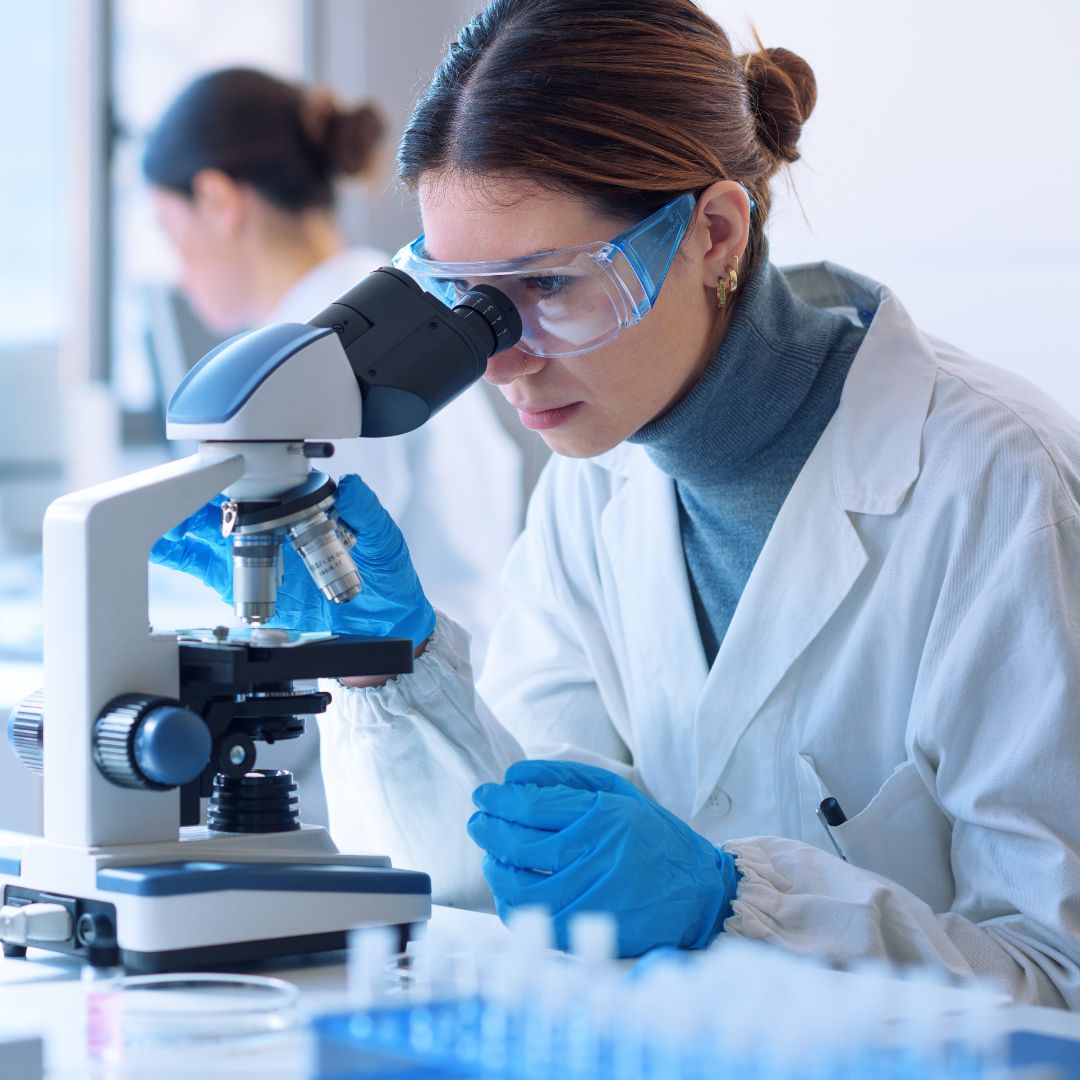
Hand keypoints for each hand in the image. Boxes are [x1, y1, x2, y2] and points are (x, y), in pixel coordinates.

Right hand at [150, 474, 435, 645]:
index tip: (211, 470)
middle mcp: (271, 526)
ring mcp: (253, 554)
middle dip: (186, 494)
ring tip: (148, 516)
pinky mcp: (242, 585)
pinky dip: (177, 555)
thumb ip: (369, 515)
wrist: (386, 625)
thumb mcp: (385, 542)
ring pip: (202, 531)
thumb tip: (351, 488)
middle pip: (220, 503)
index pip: (259, 483)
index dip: (232, 473)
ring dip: (173, 523)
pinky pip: (203, 567)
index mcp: (301, 507)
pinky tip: (157, 547)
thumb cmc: (386, 577)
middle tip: (160, 493)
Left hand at [468, 760, 739, 956]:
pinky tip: (507, 889)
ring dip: (493, 865)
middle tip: (478, 820)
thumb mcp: (619, 793)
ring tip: (490, 854)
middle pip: (517, 841)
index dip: (498, 799)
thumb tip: (513, 776)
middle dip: (486, 828)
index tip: (484, 795)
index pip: (532, 804)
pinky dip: (509, 902)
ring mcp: (590, 895)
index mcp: (603, 815)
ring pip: (517, 882)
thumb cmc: (653, 837)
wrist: (699, 893)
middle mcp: (595, 855)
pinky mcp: (588, 928)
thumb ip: (567, 778)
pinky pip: (532, 917)